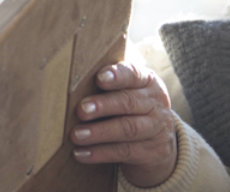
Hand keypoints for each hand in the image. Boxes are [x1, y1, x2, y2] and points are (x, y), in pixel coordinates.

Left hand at [72, 62, 178, 186]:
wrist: (160, 143)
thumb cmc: (131, 110)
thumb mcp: (126, 93)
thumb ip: (105, 88)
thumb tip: (70, 90)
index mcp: (147, 82)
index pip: (133, 74)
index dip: (117, 76)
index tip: (99, 78)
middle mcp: (155, 103)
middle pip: (129, 102)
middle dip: (103, 106)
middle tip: (81, 110)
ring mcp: (157, 128)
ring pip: (128, 129)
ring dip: (99, 132)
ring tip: (76, 135)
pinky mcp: (154, 152)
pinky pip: (125, 152)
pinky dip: (101, 153)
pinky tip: (82, 154)